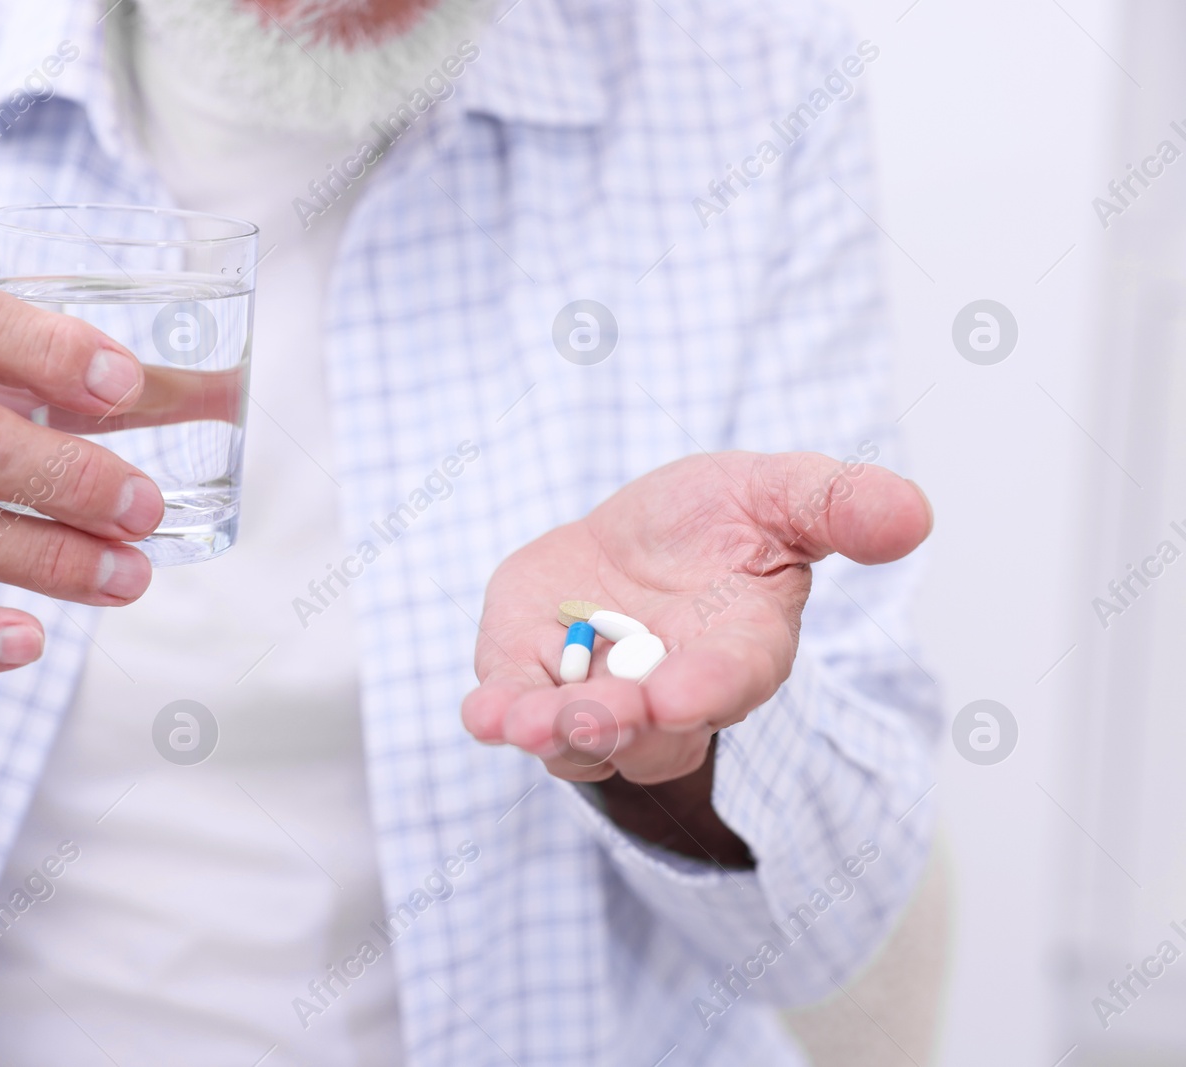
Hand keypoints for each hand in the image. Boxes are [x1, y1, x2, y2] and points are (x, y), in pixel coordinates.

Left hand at [461, 452, 931, 785]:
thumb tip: (913, 514)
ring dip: (554, 731)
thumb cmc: (717, 521)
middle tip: (595, 716)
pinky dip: (499, 713)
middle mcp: (671, 692)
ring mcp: (597, 695)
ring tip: (525, 722)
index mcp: (741, 648)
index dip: (708, 689)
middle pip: (648, 730)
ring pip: (580, 737)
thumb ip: (837, 504)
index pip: (733, 680)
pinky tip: (483, 713)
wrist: (635, 539)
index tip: (681, 697)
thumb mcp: (778, 492)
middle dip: (620, 724)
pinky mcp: (532, 677)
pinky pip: (516, 709)